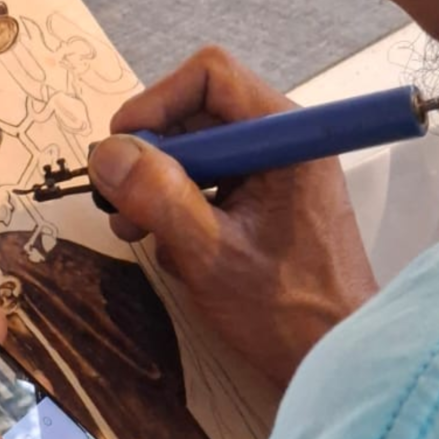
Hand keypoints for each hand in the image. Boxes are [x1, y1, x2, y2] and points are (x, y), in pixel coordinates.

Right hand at [89, 46, 377, 387]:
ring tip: (135, 230)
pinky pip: (203, 187)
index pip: (209, 78)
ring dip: (154, 188)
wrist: (333, 361)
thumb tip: (105, 154)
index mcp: (284, 138)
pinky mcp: (259, 205)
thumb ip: (157, 197)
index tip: (119, 149)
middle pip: (193, 116)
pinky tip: (171, 250)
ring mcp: (269, 176)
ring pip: (192, 154)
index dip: (154, 104)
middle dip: (148, 157)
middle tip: (118, 201)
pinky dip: (175, 212)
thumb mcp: (211, 253)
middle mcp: (278, 145)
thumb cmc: (287, 312)